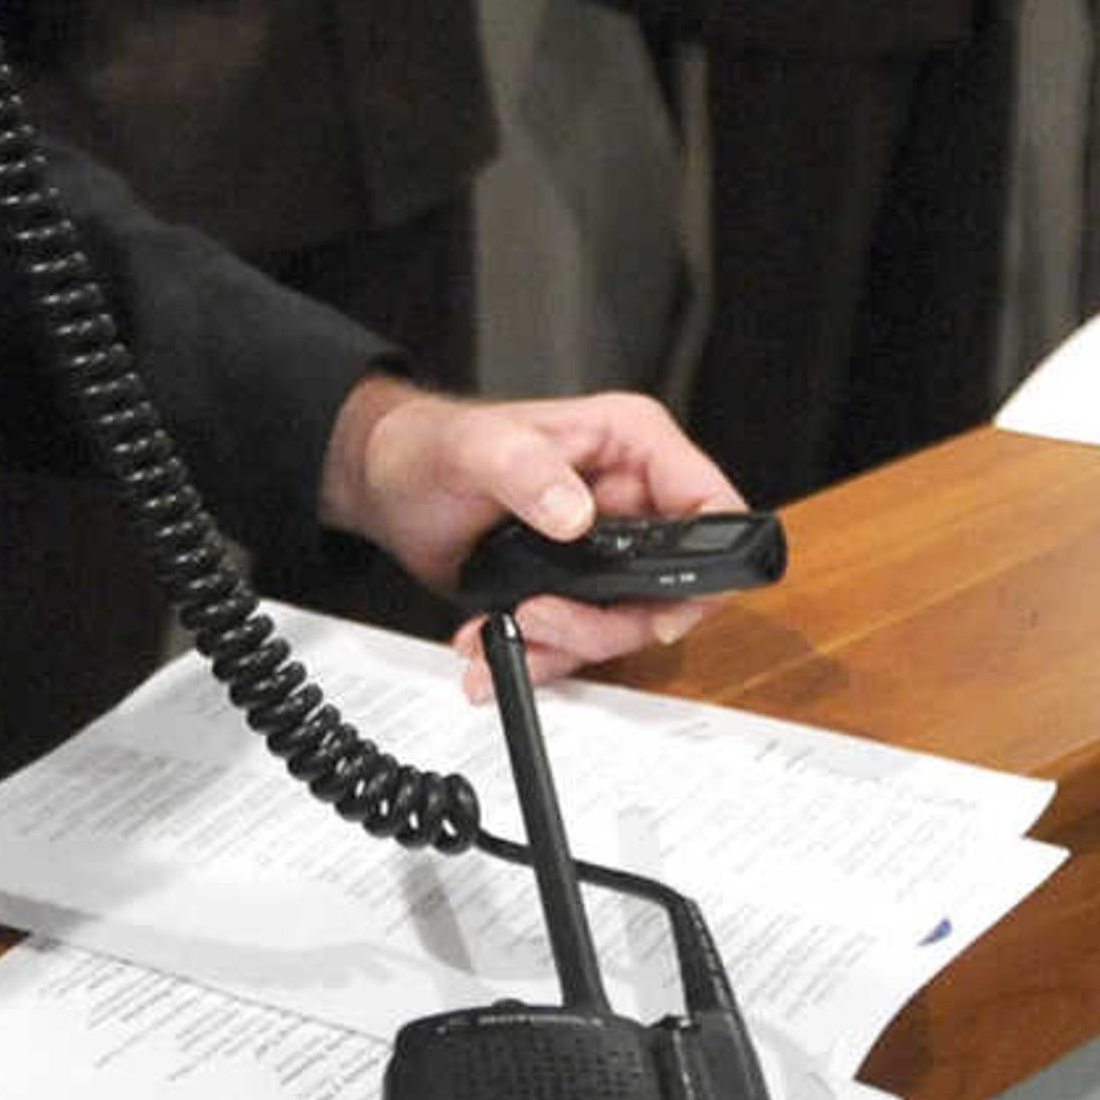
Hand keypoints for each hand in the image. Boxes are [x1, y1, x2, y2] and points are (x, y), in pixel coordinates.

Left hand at [315, 377, 745, 694]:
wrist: (391, 484)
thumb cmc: (432, 444)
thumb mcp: (474, 447)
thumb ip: (525, 471)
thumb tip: (574, 513)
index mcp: (629, 444)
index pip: (709, 502)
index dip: (707, 566)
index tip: (661, 612)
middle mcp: (629, 497)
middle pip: (672, 586)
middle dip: (610, 622)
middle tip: (543, 617)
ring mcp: (606, 548)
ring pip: (626, 625)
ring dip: (566, 645)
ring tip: (503, 631)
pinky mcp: (577, 586)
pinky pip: (583, 639)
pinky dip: (541, 656)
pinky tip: (492, 647)